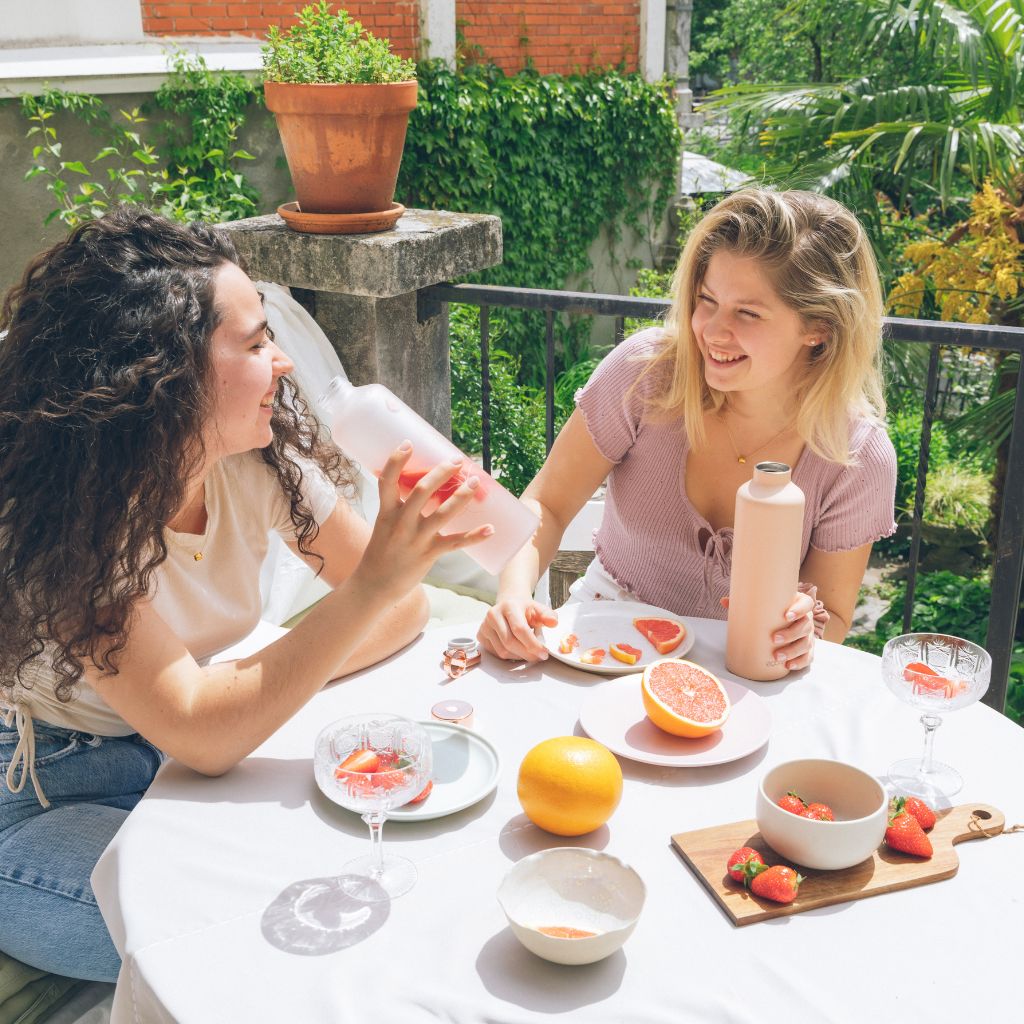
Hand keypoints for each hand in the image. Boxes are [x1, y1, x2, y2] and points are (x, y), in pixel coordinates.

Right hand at [354, 445, 491, 599]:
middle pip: (422, 491)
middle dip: (441, 473)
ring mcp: (415, 539)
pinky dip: (475, 536)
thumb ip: (402, 507)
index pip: (387, 481)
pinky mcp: (428, 554)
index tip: (408, 443)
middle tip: (457, 461)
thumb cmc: (382, 551)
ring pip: (442, 514)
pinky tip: (490, 529)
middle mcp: (400, 523)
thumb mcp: (385, 524)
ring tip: (475, 481)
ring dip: (461, 496)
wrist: (375, 585)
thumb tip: (426, 485)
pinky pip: (455, 543)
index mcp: (386, 512)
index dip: (396, 461)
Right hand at [478, 595, 557, 661]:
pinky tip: (517, 650)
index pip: (520, 629)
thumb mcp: (538, 609)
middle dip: (527, 653)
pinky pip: (496, 653)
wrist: (509, 604)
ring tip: (529, 652)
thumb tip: (553, 622)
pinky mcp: (481, 635)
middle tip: (539, 657)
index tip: (544, 653)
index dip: (533, 644)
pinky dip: (509, 656)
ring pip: (502, 651)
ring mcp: (485, 626)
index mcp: (508, 606)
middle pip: (510, 642)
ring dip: (519, 656)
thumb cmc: (524, 609)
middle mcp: (493, 615)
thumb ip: (547, 615)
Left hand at [721, 593, 816, 670]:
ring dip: (793, 651)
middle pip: (805, 626)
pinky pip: (807, 657)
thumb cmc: (773, 612)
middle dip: (791, 634)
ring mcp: (808, 636)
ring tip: (778, 656)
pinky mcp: (807, 650)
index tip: (786, 615)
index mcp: (799, 604)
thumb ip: (746, 603)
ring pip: (806, 643)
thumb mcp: (763, 606)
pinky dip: (799, 662)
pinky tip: (788, 666)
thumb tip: (724, 601)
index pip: (806, 604)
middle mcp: (807, 620)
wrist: (785, 621)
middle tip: (775, 639)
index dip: (799, 609)